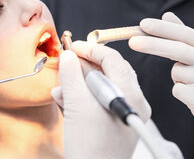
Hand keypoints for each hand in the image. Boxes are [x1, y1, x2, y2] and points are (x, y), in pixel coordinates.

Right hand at [52, 42, 150, 158]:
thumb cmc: (90, 145)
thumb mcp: (76, 104)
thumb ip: (71, 75)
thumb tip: (68, 56)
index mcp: (130, 94)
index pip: (112, 59)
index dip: (90, 49)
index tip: (73, 47)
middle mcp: (132, 101)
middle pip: (107, 71)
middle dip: (82, 67)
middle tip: (66, 64)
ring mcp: (123, 111)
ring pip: (101, 86)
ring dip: (79, 83)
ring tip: (61, 88)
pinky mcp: (114, 121)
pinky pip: (98, 100)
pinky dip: (82, 97)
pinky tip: (65, 99)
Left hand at [129, 12, 193, 126]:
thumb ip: (184, 33)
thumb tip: (167, 14)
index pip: (183, 33)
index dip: (163, 28)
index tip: (143, 24)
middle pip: (178, 50)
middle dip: (154, 45)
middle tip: (132, 42)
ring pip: (177, 73)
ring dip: (178, 76)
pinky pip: (179, 90)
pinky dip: (181, 91)